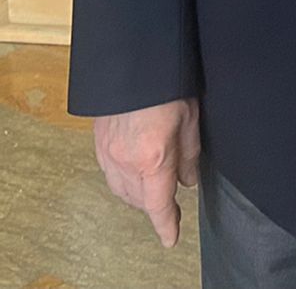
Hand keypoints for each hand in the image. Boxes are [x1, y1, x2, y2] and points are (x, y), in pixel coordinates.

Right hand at [92, 98, 200, 247]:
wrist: (134, 63)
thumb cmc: (168, 86)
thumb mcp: (190, 118)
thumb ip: (189, 154)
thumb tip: (187, 181)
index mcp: (153, 158)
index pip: (159, 204)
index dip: (166, 224)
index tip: (171, 238)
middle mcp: (126, 162)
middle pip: (140, 200)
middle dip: (155, 206)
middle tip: (170, 203)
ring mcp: (109, 154)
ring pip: (122, 191)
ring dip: (138, 196)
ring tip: (154, 189)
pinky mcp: (99, 145)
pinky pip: (110, 175)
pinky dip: (123, 181)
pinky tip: (134, 173)